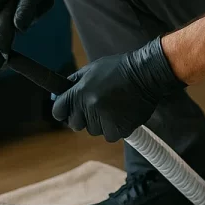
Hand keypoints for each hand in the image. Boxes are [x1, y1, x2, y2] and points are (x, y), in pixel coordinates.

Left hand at [51, 37, 184, 141]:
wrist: (145, 74)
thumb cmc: (118, 69)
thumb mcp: (91, 69)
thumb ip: (74, 82)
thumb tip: (59, 93)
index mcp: (80, 92)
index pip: (58, 111)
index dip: (63, 111)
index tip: (67, 111)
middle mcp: (89, 107)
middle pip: (74, 124)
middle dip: (82, 118)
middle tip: (95, 107)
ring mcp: (103, 120)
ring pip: (93, 130)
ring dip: (100, 123)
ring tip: (113, 107)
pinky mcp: (118, 129)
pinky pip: (109, 136)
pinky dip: (114, 128)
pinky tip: (122, 114)